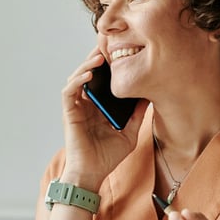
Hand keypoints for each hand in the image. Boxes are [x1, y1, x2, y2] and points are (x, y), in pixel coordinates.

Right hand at [61, 47, 147, 190]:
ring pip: (77, 78)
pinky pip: (69, 92)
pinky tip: (89, 75)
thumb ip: (138, 115)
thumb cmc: (107, 157)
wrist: (92, 174)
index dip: (109, 65)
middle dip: (97, 58)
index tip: (122, 52)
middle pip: (89, 74)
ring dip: (86, 66)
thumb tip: (150, 96)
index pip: (102, 80)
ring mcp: (76, 108)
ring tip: (100, 56)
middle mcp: (86, 104)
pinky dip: (77, 81)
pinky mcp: (69, 114)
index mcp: (99, 107)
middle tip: (110, 45)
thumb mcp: (130, 133)